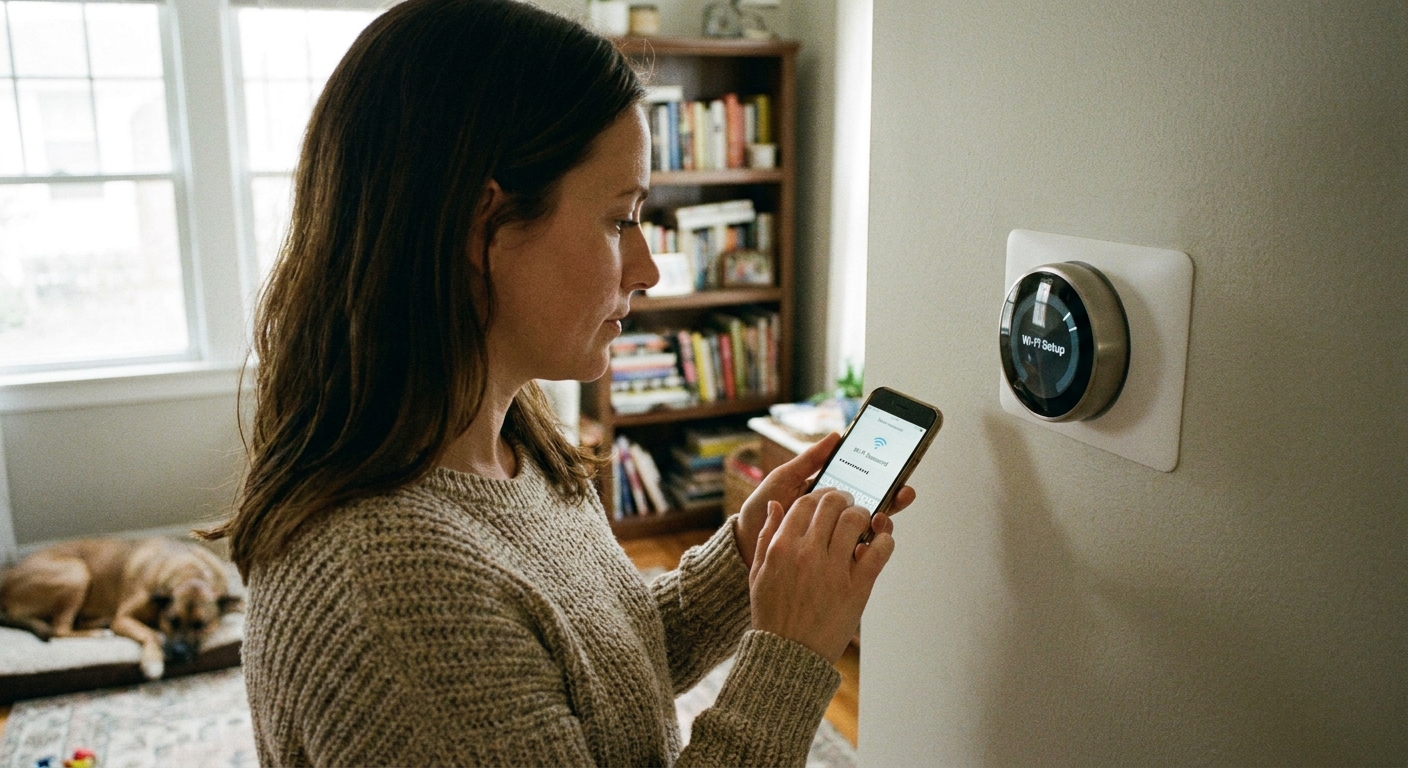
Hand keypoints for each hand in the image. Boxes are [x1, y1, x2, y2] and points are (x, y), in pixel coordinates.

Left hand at [733, 432, 915, 568]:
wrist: (742, 545)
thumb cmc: (761, 508)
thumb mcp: (784, 479)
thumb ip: (809, 460)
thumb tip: (837, 435)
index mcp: (826, 494)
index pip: (862, 483)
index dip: (881, 477)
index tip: (897, 467)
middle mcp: (834, 516)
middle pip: (873, 505)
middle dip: (893, 497)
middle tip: (904, 492)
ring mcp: (834, 538)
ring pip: (869, 529)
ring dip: (884, 520)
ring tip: (885, 514)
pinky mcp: (830, 558)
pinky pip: (855, 552)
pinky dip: (868, 546)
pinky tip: (872, 540)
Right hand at [748, 488, 894, 662]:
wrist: (788, 655)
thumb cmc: (772, 615)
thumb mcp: (758, 573)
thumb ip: (766, 536)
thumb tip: (776, 506)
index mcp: (781, 547)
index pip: (806, 502)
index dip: (822, 495)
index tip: (830, 500)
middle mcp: (807, 553)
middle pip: (834, 504)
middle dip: (845, 500)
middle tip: (850, 507)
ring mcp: (833, 569)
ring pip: (857, 520)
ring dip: (865, 516)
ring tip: (866, 524)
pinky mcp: (857, 587)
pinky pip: (880, 550)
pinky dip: (885, 539)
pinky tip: (881, 543)